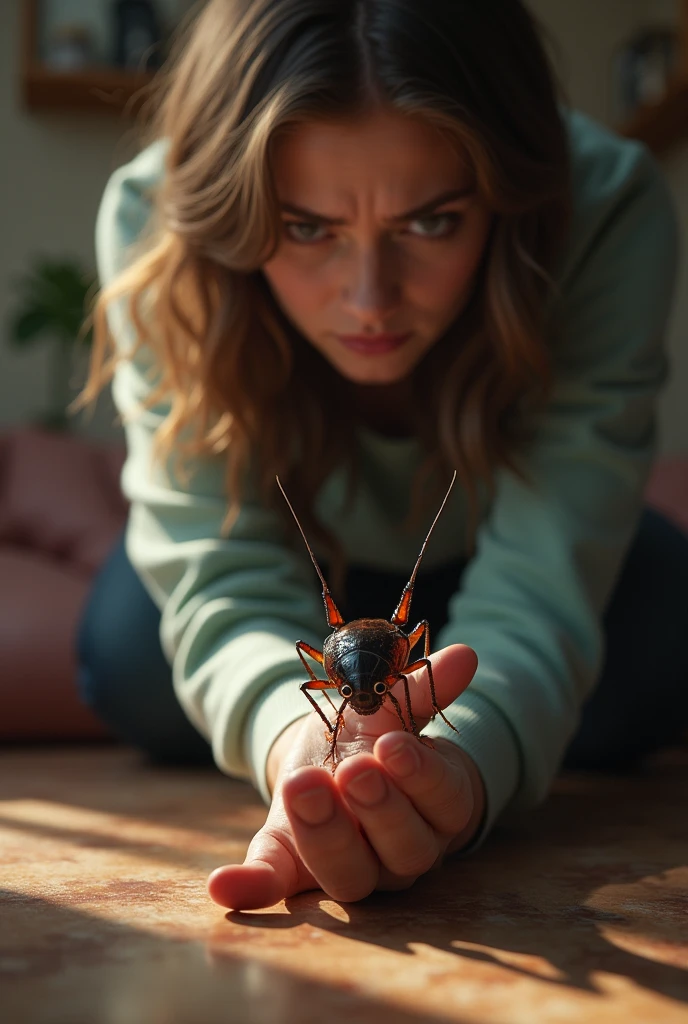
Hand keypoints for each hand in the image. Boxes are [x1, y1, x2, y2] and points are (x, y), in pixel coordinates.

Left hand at [208, 644, 483, 909]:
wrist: (333, 758)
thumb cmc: (375, 735)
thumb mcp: (392, 709)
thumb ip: (422, 688)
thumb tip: (464, 656)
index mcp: (437, 809)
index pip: (444, 801)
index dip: (421, 776)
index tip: (393, 744)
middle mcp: (403, 852)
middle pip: (405, 849)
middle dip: (378, 809)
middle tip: (351, 769)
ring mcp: (352, 867)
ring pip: (351, 875)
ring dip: (325, 835)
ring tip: (302, 787)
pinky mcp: (295, 870)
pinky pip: (277, 887)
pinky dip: (251, 888)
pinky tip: (223, 884)